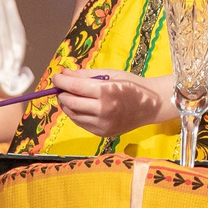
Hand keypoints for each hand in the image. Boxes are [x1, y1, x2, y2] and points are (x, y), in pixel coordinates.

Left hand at [53, 69, 167, 136]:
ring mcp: (102, 124)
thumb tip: (64, 74)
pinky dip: (76, 114)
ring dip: (67, 104)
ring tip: (70, 96)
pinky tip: (80, 106)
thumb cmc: (132, 85)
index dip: (61, 81)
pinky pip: (81, 123)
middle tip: (61, 86)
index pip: (75, 87)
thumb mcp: (110, 74)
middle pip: (70, 102)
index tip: (56, 77)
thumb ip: (85, 75)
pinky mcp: (102, 133)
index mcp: (106, 92)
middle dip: (61, 93)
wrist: (151, 106)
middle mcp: (103, 110)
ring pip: (72, 114)